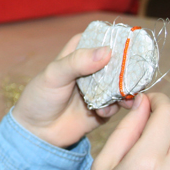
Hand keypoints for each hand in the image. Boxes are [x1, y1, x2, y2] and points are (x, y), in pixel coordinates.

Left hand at [12, 34, 132, 148]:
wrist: (36, 132)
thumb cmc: (40, 97)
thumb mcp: (54, 75)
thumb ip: (77, 62)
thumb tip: (106, 52)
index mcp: (81, 52)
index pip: (103, 38)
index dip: (118, 39)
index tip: (132, 43)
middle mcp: (94, 68)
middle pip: (119, 61)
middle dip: (128, 68)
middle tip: (132, 75)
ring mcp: (100, 88)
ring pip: (122, 84)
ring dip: (124, 90)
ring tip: (121, 96)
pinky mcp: (104, 107)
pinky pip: (118, 105)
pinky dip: (115, 107)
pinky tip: (102, 111)